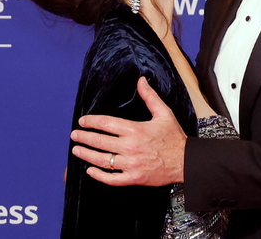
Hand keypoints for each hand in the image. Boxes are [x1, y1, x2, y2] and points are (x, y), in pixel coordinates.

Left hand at [70, 77, 186, 185]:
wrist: (186, 162)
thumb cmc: (174, 137)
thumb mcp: (163, 113)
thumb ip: (149, 97)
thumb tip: (141, 80)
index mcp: (135, 130)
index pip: (106, 124)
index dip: (91, 122)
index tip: (83, 121)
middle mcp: (130, 147)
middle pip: (100, 142)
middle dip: (84, 137)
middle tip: (74, 135)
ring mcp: (131, 164)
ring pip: (102, 160)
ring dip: (86, 155)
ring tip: (76, 150)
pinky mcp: (134, 178)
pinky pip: (112, 179)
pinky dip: (99, 176)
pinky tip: (90, 170)